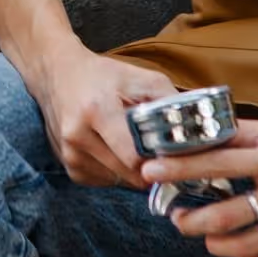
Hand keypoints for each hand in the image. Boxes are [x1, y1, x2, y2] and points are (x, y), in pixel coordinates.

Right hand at [29, 47, 179, 187]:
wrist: (56, 74)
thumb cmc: (103, 75)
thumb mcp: (140, 78)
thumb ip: (171, 103)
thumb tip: (200, 132)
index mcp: (97, 111)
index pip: (135, 156)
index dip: (160, 161)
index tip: (175, 156)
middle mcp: (78, 136)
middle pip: (131, 174)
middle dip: (152, 168)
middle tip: (161, 152)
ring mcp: (71, 155)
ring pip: (121, 181)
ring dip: (134, 170)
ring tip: (133, 145)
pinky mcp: (70, 169)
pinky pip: (107, 182)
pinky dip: (118, 171)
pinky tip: (115, 149)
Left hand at [143, 120, 257, 256]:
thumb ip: (238, 136)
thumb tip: (197, 135)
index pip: (218, 164)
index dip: (180, 169)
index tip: (151, 171)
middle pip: (229, 215)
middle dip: (193, 221)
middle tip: (178, 219)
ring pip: (249, 245)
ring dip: (218, 245)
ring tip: (206, 238)